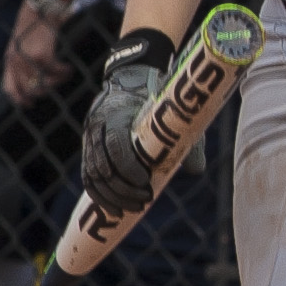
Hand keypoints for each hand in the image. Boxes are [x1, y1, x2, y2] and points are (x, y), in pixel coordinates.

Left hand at [2, 2, 70, 106]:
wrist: (41, 7)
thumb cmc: (35, 23)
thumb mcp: (23, 43)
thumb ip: (24, 59)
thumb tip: (36, 77)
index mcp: (10, 59)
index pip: (9, 88)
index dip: (19, 99)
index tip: (29, 104)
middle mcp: (16, 62)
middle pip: (29, 89)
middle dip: (43, 91)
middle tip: (55, 85)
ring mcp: (28, 59)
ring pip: (44, 82)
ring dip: (57, 81)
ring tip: (65, 74)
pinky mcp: (42, 55)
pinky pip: (55, 71)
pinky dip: (64, 72)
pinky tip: (69, 68)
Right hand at [81, 29, 174, 213]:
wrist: (131, 77)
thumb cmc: (157, 97)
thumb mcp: (175, 113)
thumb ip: (186, 138)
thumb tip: (196, 171)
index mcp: (116, 112)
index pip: (115, 144)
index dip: (129, 166)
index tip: (146, 183)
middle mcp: (97, 125)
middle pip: (102, 165)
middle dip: (122, 188)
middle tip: (144, 201)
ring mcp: (90, 137)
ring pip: (92, 174)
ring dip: (111, 196)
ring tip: (132, 209)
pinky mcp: (89, 148)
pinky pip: (89, 176)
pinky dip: (100, 195)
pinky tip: (115, 208)